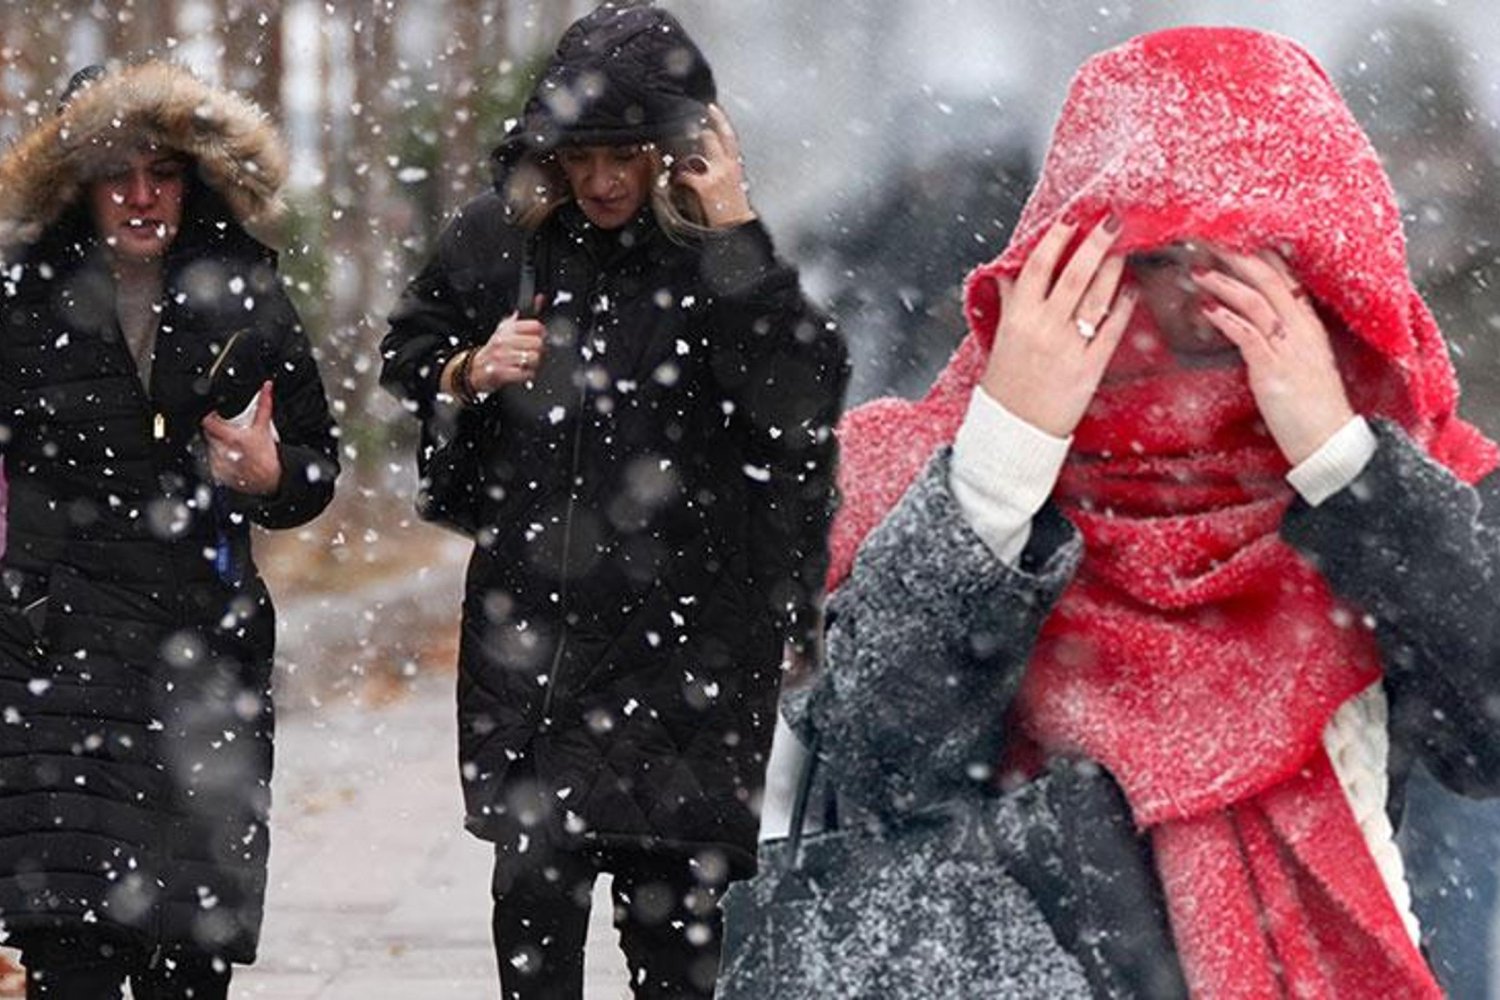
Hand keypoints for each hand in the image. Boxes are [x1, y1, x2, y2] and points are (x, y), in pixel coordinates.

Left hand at [201, 381, 281, 494]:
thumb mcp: (264, 427)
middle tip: (228, 431)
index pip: (206, 421)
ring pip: (208, 446)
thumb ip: (264, 405)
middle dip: (215, 430)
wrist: (269, 481)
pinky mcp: (216, 473)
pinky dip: (218, 457)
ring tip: (232, 446)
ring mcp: (217, 463)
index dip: (209, 416)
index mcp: (230, 437)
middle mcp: (221, 450)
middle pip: (207, 433)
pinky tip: (231, 458)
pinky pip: (210, 461)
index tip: (216, 415)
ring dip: (216, 443)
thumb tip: (266, 387)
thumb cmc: (266, 456)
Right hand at [468, 307, 546, 393]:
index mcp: (507, 328)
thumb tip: (540, 298)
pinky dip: (527, 375)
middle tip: (533, 354)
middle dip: (540, 351)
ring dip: (534, 364)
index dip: (542, 334)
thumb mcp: (507, 328)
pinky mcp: (500, 373)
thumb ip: (525, 315)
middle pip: (538, 344)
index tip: (539, 339)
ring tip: (526, 363)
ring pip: (534, 359)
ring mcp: (501, 357)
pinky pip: (526, 374)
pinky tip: (521, 372)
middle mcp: (503, 341)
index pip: (536, 326)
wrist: (475, 369)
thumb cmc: (496, 349)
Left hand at [671, 104, 755, 228]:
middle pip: (709, 137)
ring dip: (683, 158)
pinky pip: (684, 175)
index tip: (712, 108)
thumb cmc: (734, 211)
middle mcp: (726, 167)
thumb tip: (708, 162)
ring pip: (694, 154)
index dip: (720, 119)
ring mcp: (714, 175)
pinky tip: (676, 183)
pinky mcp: (703, 186)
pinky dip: (677, 178)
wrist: (737, 229)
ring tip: (674, 159)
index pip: (729, 136)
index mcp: (735, 166)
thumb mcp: (735, 185)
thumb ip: (724, 170)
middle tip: (684, 133)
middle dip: (696, 135)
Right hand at [981, 215, 1136, 437]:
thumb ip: (1009, 302)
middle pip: (1075, 275)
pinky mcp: (1090, 368)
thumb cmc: (1005, 384)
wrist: (1014, 429)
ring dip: (1113, 269)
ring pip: (1097, 298)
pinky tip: (1130, 290)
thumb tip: (1010, 271)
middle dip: (1096, 243)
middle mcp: (1044, 328)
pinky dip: (1122, 306)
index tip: (1071, 220)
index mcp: (1018, 318)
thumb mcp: (1000, 338)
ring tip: (1122, 250)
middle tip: (1113, 221)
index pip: (1038, 267)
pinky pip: (1112, 330)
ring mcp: (1070, 348)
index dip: (1056, 239)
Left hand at [1194, 249, 1354, 465]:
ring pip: (1256, 300)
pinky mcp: (1273, 369)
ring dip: (1224, 282)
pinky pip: (1248, 334)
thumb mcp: (1300, 365)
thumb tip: (1254, 328)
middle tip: (1207, 240)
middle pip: (1269, 279)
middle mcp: (1301, 329)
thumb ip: (1281, 342)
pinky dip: (1225, 317)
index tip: (1233, 238)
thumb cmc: (1312, 408)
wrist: (1329, 441)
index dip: (1258, 256)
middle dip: (1237, 256)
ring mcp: (1289, 347)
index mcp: (1308, 326)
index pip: (1285, 278)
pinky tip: (1205, 308)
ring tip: (1197, 270)